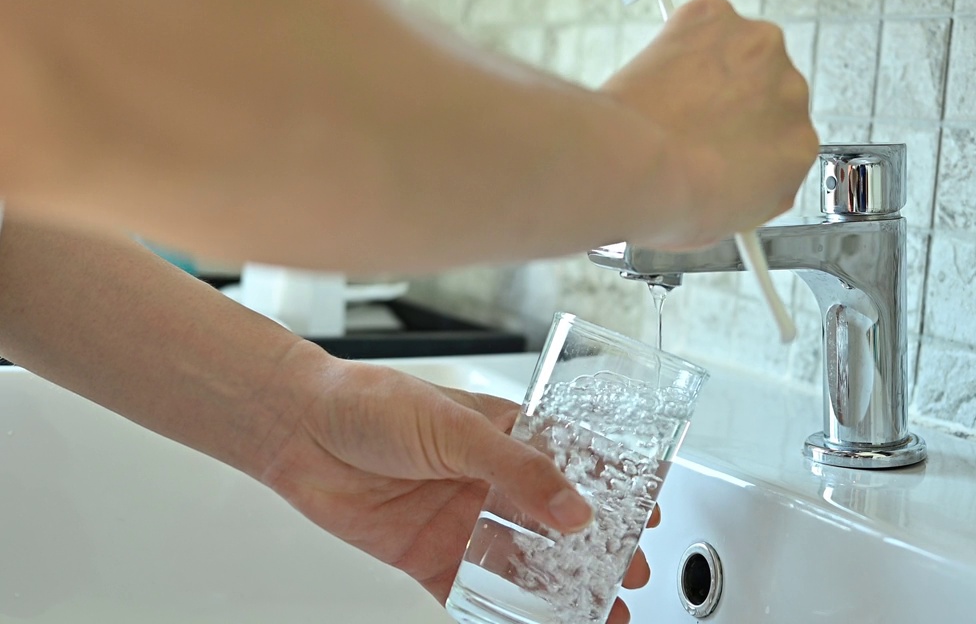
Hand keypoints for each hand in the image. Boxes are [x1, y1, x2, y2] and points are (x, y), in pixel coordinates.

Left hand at [259, 351, 653, 622]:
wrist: (299, 430)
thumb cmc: (372, 403)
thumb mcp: (456, 427)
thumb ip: (517, 469)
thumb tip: (573, 508)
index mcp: (509, 435)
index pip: (574, 466)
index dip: (612, 491)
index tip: (645, 513)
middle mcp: (490, 481)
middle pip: (556, 523)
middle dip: (595, 550)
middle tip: (628, 574)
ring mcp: (462, 521)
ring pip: (523, 563)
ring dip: (558, 588)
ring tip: (594, 611)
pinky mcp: (429, 557)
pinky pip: (472, 593)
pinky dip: (500, 613)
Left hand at [601, 0, 818, 249]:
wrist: (634, 168)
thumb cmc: (672, 201)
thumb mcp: (732, 221)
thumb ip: (754, 189)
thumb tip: (740, 180)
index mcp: (799, 147)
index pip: (783, 131)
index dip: (748, 133)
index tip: (724, 137)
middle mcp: (791, 93)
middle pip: (764, 86)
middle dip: (731, 98)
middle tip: (690, 119)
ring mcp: (758, 49)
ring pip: (736, 50)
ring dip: (709, 65)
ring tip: (670, 97)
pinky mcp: (717, 17)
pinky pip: (703, 21)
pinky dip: (682, 37)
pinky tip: (661, 70)